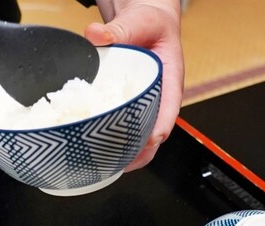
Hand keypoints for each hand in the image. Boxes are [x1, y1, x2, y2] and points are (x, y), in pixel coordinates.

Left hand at [85, 0, 183, 171]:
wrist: (145, 22)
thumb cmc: (150, 24)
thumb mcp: (139, 22)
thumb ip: (119, 29)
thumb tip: (95, 35)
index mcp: (169, 80)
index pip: (169, 109)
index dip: (160, 127)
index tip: (150, 141)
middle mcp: (159, 97)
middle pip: (154, 132)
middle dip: (141, 152)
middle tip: (121, 164)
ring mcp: (144, 104)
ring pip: (140, 136)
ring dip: (126, 152)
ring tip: (107, 165)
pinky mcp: (130, 106)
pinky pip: (124, 127)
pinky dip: (112, 139)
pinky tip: (97, 149)